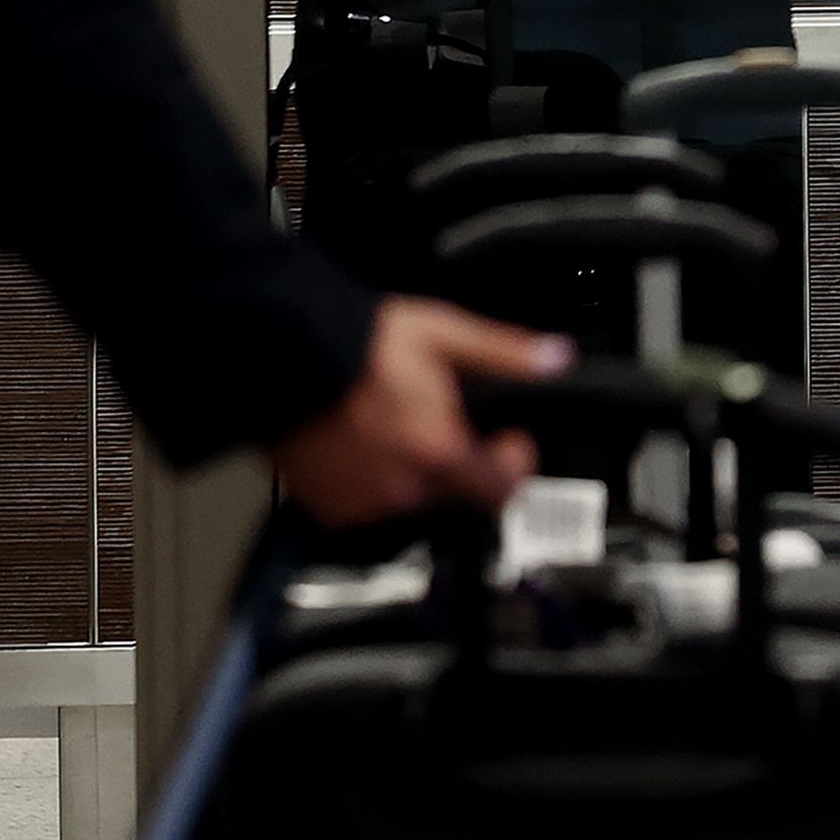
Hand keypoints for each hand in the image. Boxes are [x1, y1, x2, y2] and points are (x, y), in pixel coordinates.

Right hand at [270, 297, 573, 525]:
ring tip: (396, 424)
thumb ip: (505, 354)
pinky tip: (364, 442)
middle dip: (456, 458)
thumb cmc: (361, 344)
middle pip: (453, 490)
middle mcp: (403, 488)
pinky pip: (365, 503)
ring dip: (412, 469)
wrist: (283, 356)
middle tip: (440, 417)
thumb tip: (555, 359)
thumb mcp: (444, 334)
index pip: (502, 492)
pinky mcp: (325, 505)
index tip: (508, 440)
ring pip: (408, 496)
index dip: (514, 466)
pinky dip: (371, 479)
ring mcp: (362, 502)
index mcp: (440, 452)